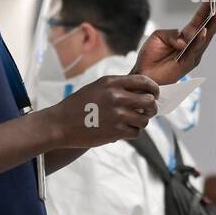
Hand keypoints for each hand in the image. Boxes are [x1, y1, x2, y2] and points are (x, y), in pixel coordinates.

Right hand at [42, 74, 158, 147]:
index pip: (144, 81)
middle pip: (149, 101)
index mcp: (112, 83)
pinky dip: (132, 133)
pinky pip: (135, 132)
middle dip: (152, 108)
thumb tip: (141, 91)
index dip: (153, 88)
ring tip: (132, 122)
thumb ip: (118, 87)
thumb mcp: (97, 87)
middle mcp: (117, 97)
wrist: (60, 124)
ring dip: (141, 122)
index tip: (155, 94)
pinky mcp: (116, 131)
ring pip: (144, 119)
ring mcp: (117, 114)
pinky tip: (123, 131)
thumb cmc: (78, 105)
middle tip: (148, 111)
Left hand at [132, 0, 215, 84]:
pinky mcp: (188, 64)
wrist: (142, 74)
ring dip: (214, 22)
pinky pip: (196, 50)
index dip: (207, 7)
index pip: (200, 19)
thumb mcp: (159, 36)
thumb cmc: (150, 56)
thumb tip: (183, 40)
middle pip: (208, 26)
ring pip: (207, 36)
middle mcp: (193, 44)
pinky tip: (205, 31)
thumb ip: (171, 34)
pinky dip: (200, 40)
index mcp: (186, 36)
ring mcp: (193, 54)